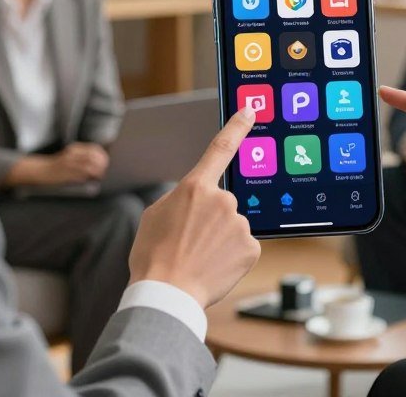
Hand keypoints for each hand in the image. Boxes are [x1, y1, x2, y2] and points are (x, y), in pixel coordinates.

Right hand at [4, 143, 109, 186]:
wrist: (41, 171)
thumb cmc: (57, 166)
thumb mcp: (70, 156)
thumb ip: (83, 156)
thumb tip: (99, 161)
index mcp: (74, 149)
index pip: (94, 148)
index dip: (102, 155)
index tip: (105, 161)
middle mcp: (73, 154)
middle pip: (94, 156)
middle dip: (102, 164)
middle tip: (104, 170)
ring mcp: (70, 164)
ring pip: (89, 165)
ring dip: (97, 171)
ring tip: (99, 175)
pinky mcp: (67, 173)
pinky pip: (81, 174)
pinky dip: (89, 177)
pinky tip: (91, 179)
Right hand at [128, 108, 261, 307]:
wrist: (166, 295)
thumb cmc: (153, 256)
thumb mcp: (155, 214)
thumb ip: (181, 198)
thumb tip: (196, 200)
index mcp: (196, 187)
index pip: (221, 147)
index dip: (238, 126)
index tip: (251, 110)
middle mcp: (222, 200)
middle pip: (222, 204)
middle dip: (211, 220)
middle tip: (190, 243)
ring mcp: (240, 223)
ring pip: (233, 227)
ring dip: (220, 240)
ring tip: (198, 258)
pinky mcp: (252, 247)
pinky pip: (243, 247)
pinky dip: (231, 256)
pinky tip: (215, 267)